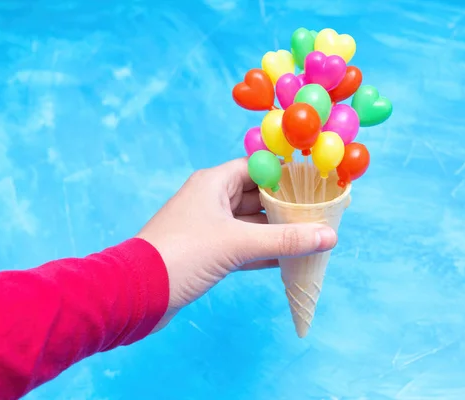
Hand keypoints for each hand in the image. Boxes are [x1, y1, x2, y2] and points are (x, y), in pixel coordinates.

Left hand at [135, 157, 337, 330]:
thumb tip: (329, 236)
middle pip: (258, 197)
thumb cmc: (182, 255)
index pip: (258, 168)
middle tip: (319, 214)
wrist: (136, 293)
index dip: (286, 175)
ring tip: (311, 237)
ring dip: (277, 232)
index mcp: (214, 183)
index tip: (315, 184)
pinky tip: (288, 260)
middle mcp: (211, 199)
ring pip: (251, 224)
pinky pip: (243, 246)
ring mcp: (209, 227)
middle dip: (286, 207)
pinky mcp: (207, 252)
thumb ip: (285, 240)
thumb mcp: (237, 244)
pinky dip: (263, 252)